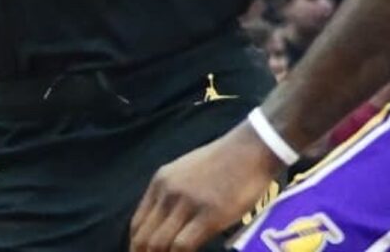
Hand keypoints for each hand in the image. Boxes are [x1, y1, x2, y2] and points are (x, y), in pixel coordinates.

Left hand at [130, 122, 283, 251]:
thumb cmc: (225, 161)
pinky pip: (182, 246)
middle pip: (144, 238)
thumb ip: (174, 195)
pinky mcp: (209, 215)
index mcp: (160, 182)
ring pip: (159, 244)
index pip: (137, 224)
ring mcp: (187, 204)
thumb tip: (166, 224)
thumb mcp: (187, 171)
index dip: (137, 247)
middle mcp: (168, 192)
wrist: (252, 148)